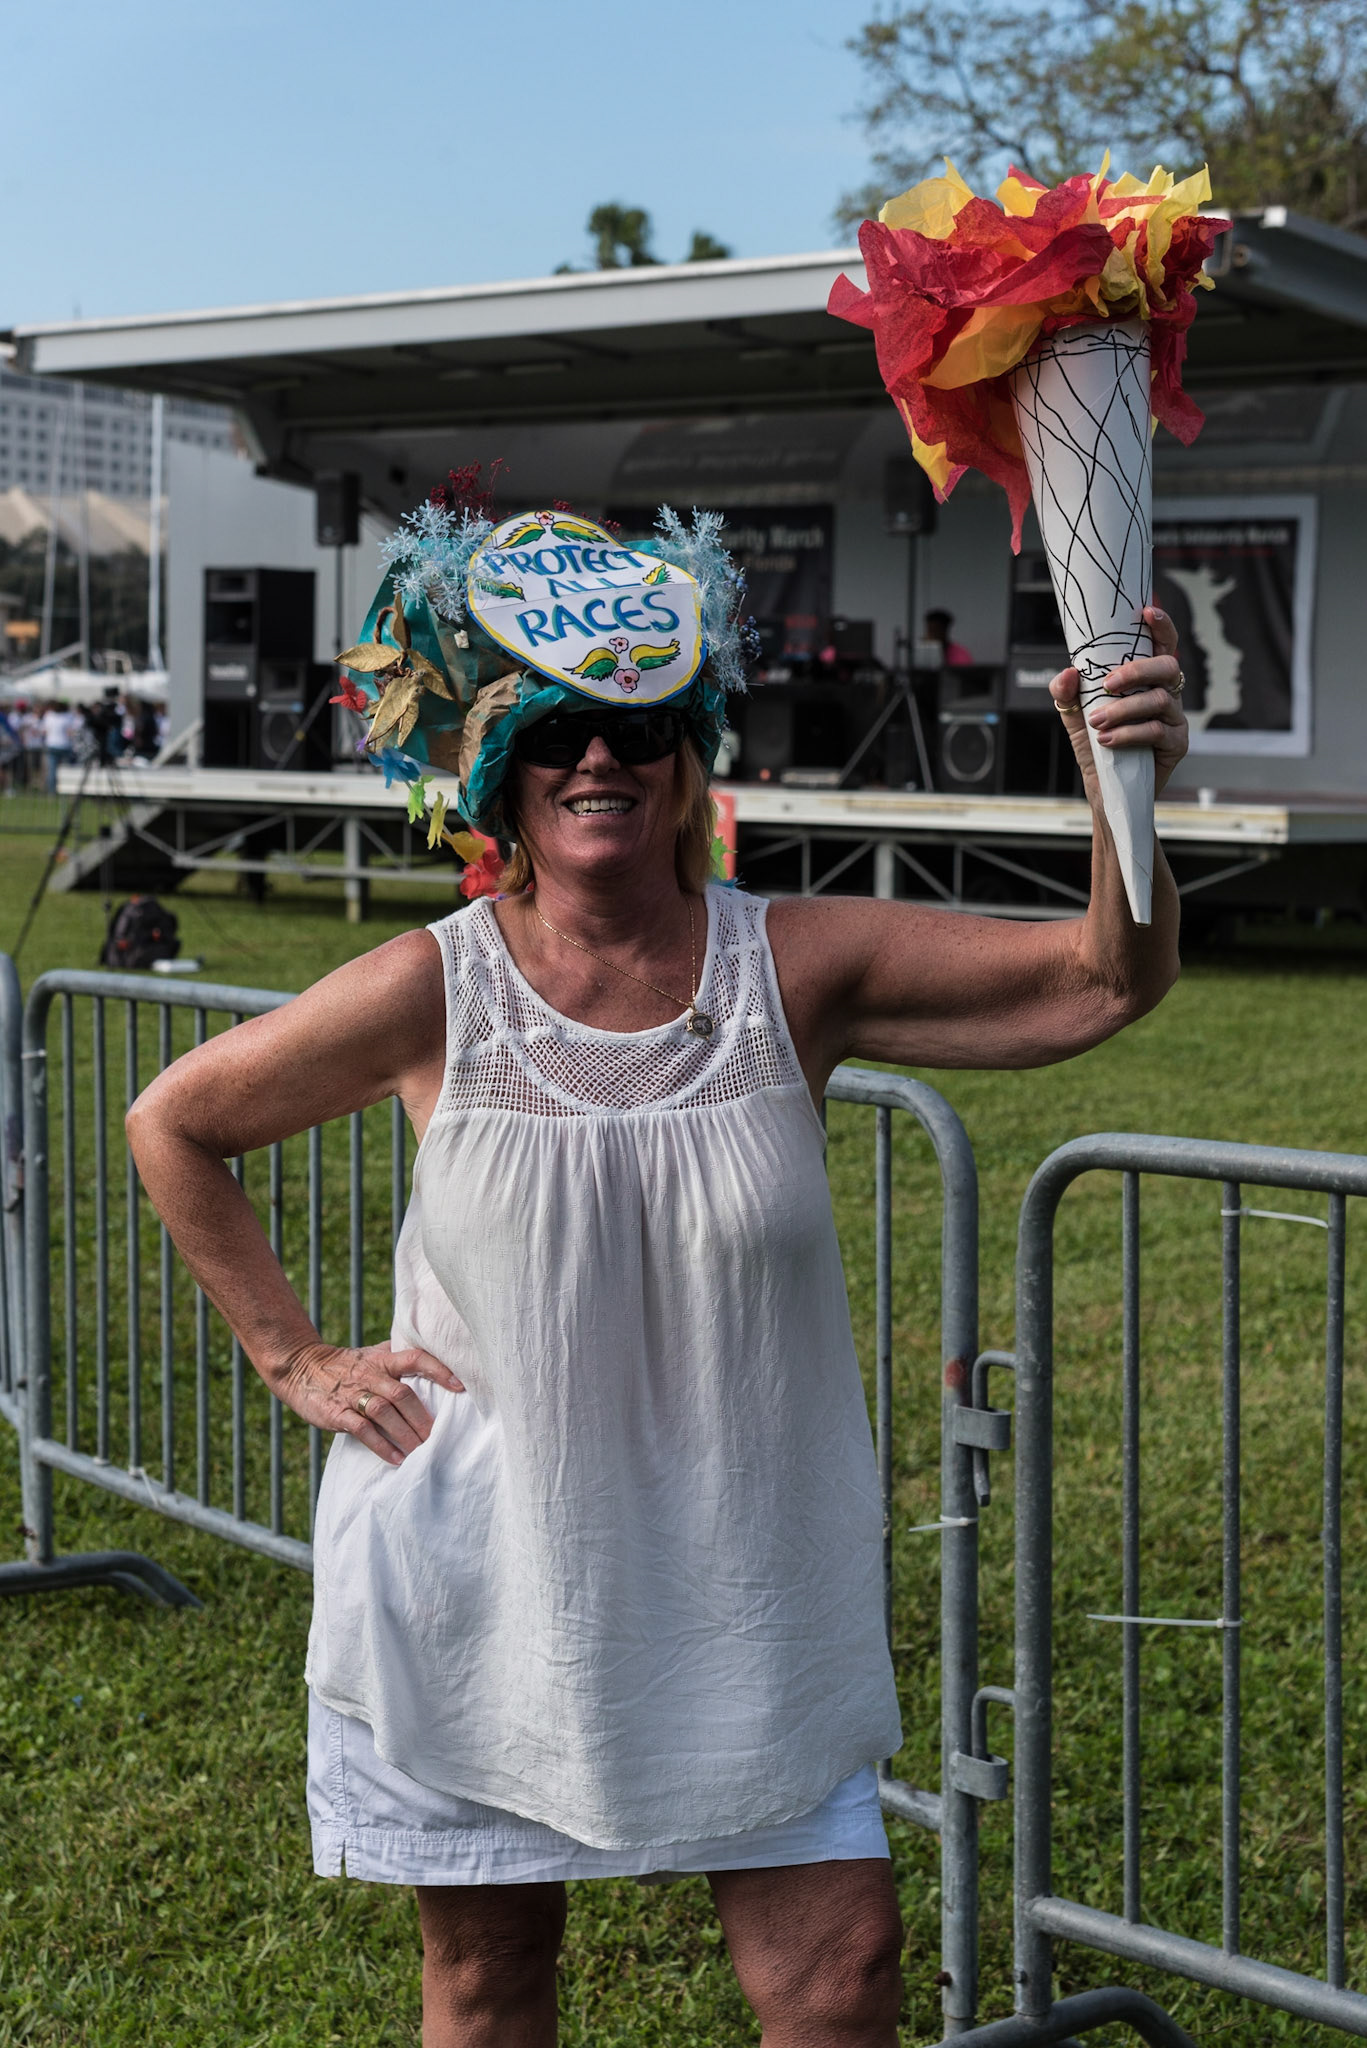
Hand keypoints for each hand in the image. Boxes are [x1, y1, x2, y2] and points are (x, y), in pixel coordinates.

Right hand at [276, 1340, 464, 1465]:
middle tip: (440, 1437)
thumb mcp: (372, 1354)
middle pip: (403, 1394)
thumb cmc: (346, 1365)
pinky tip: (397, 1459)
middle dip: (423, 1418)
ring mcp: (353, 1394)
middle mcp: (371, 1374)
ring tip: (422, 1452)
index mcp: (383, 1359)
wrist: (301, 1368)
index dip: (439, 1370)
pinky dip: (381, 1445)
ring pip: (385, 1413)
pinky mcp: (337, 1414)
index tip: (460, 1387)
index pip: (415, 1358)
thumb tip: (436, 1357)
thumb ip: (399, 1356)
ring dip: (406, 1434)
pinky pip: (362, 1430)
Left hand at [1048, 607, 1189, 799]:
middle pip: (1167, 667)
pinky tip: (1107, 741)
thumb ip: (1067, 694)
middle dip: (1137, 671)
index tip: (1146, 612)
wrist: (1106, 788)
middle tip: (1107, 684)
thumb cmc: (1097, 745)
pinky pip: (1158, 731)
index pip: (1162, 645)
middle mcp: (1166, 694)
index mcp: (1147, 681)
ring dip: (1124, 709)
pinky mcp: (1177, 744)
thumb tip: (1068, 672)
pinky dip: (1129, 734)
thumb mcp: (1075, 716)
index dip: (1160, 626)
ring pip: (1159, 700)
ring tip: (1097, 723)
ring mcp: (1176, 719)